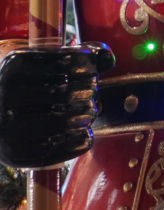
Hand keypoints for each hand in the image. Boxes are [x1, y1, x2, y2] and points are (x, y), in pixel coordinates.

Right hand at [0, 42, 113, 167]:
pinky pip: (53, 152)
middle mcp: (3, 96)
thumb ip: (82, 55)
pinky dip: (77, 141)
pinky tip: (85, 133)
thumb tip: (108, 58)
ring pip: (57, 123)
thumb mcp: (49, 60)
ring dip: (83, 117)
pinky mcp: (13, 155)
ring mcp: (5, 128)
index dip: (81, 64)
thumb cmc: (35, 80)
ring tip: (91, 111)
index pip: (57, 60)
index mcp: (12, 66)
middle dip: (85, 92)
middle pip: (60, 93)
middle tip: (93, 92)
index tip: (91, 69)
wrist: (0, 112)